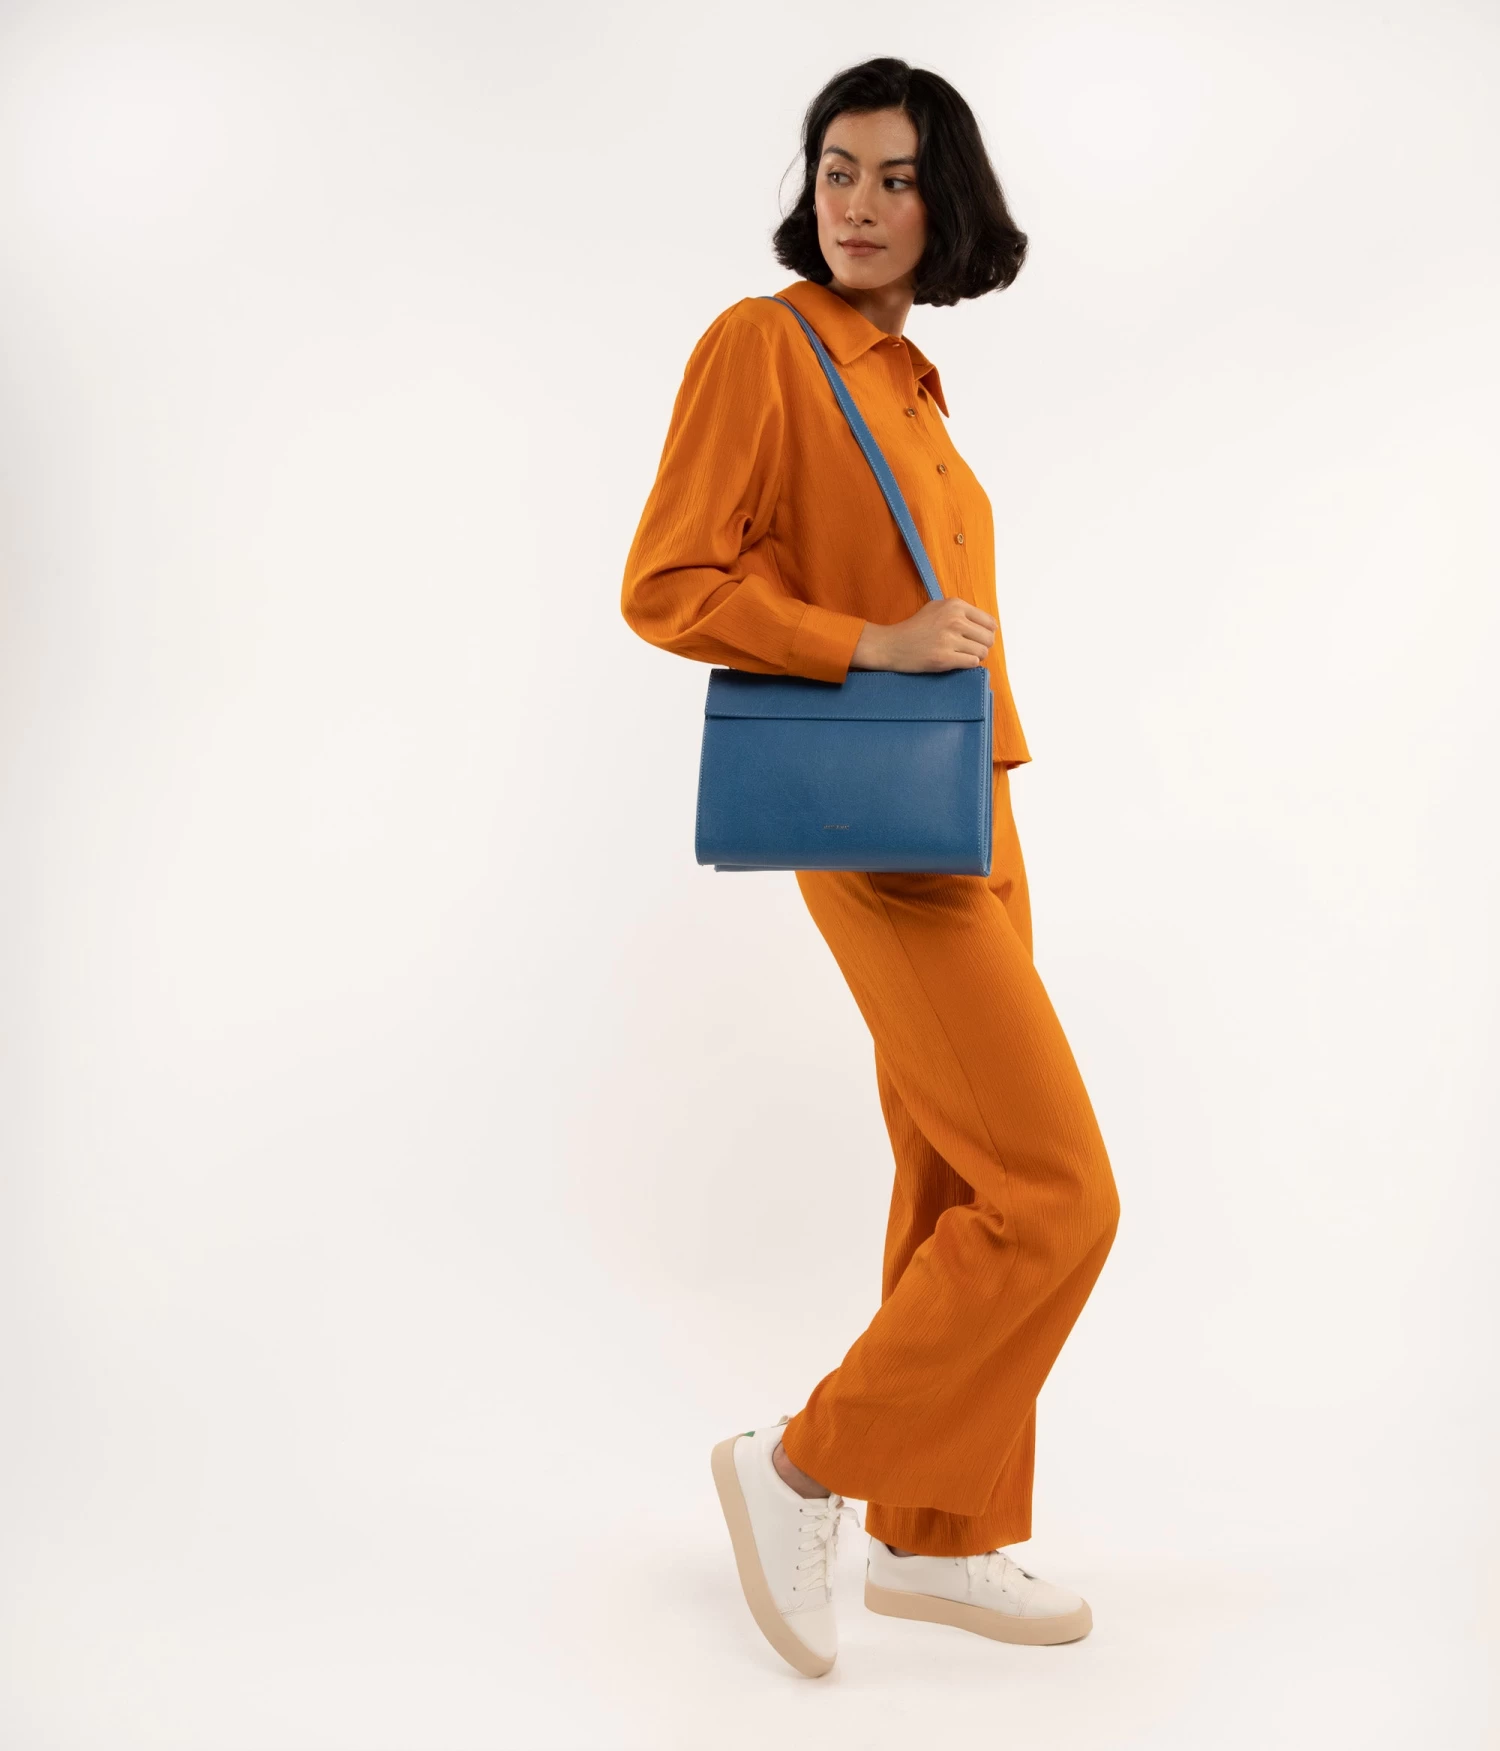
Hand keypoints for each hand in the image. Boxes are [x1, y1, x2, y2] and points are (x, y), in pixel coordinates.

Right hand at [849, 598, 996, 671]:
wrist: (892, 645)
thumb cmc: (915, 627)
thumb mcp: (937, 607)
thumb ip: (960, 611)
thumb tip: (989, 624)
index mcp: (955, 605)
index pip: (989, 622)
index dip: (986, 632)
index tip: (978, 637)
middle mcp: (954, 620)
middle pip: (988, 638)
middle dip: (982, 645)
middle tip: (970, 648)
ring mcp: (949, 640)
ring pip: (982, 652)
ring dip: (975, 656)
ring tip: (962, 655)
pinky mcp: (944, 658)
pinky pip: (972, 663)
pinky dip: (968, 664)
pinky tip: (957, 661)